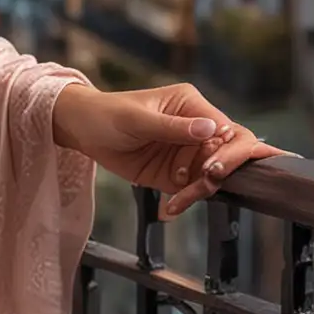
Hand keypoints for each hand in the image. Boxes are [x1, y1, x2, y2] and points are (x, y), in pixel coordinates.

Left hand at [52, 82, 290, 216]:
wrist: (83, 131)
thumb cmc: (107, 113)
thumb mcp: (137, 119)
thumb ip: (173, 127)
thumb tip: (211, 128)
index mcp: (192, 105)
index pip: (229, 129)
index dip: (230, 151)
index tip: (213, 167)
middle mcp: (197, 129)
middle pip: (231, 154)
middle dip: (221, 172)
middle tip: (203, 182)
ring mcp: (188, 153)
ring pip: (215, 177)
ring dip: (200, 191)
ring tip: (177, 199)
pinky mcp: (177, 174)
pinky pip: (194, 190)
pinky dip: (187, 201)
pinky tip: (170, 208)